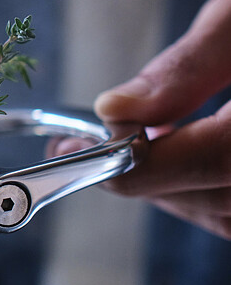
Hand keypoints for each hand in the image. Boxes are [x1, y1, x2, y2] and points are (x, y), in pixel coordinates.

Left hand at [94, 0, 230, 238]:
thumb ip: (184, 68)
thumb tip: (114, 108)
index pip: (191, 165)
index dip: (121, 162)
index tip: (68, 146)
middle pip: (198, 197)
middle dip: (136, 171)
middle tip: (85, 142)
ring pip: (218, 216)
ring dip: (170, 185)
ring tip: (140, 143)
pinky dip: (207, 193)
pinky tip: (186, 157)